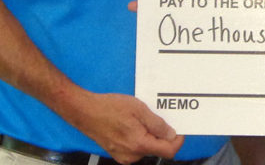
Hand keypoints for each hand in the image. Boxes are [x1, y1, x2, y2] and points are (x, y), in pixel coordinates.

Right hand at [67, 90, 183, 163]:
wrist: (84, 111)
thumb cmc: (109, 107)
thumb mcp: (139, 109)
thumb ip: (157, 124)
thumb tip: (171, 135)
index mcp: (139, 144)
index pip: (168, 151)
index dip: (177, 141)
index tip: (179, 130)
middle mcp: (131, 155)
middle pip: (157, 149)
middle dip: (162, 136)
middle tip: (157, 118)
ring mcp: (123, 156)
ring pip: (146, 148)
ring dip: (149, 136)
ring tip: (141, 119)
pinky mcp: (117, 153)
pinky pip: (136, 148)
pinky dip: (139, 138)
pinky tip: (132, 125)